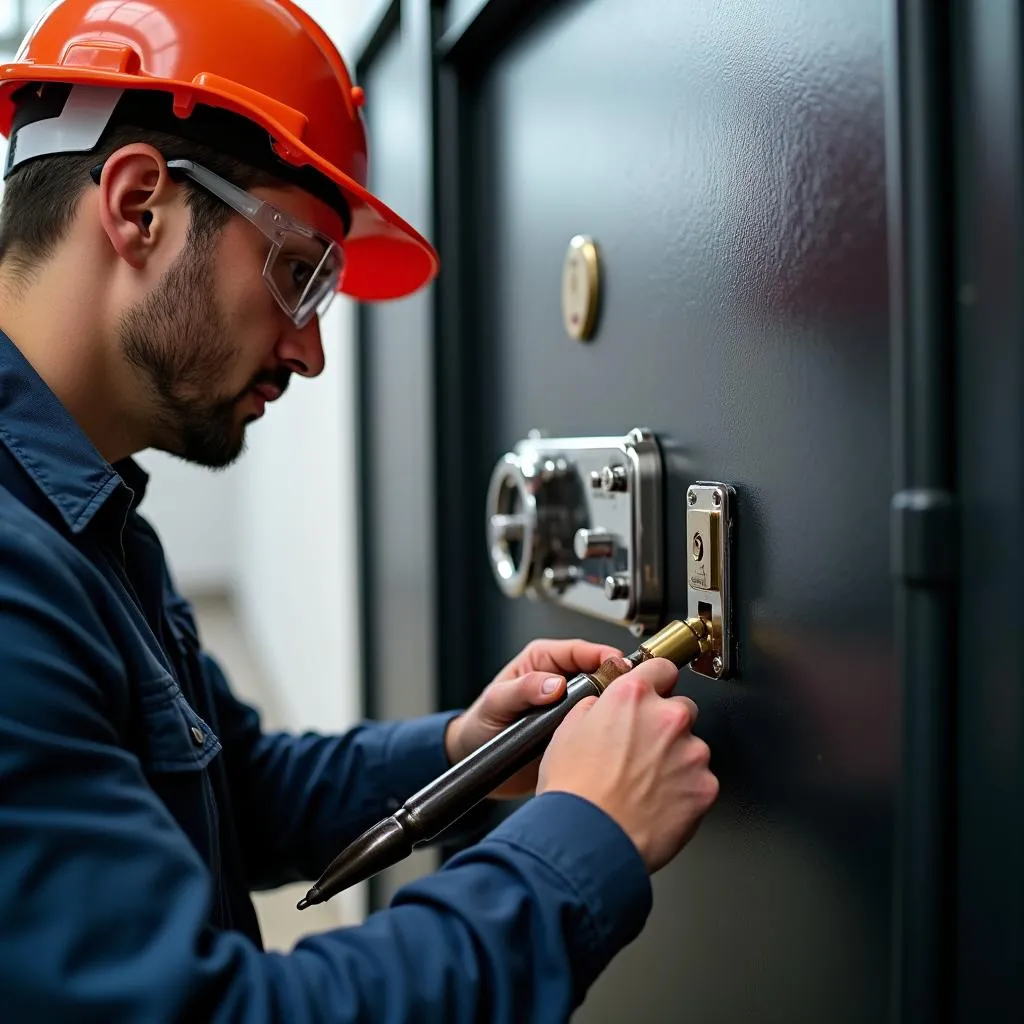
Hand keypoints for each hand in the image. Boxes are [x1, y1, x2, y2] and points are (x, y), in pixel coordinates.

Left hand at [444, 638, 623, 797]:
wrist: (475, 760)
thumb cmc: (482, 723)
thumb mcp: (497, 701)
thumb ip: (524, 689)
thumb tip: (555, 684)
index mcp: (542, 662)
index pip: (580, 650)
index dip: (602, 655)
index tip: (619, 665)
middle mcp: (559, 680)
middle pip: (598, 673)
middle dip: (614, 681)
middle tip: (627, 693)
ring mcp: (569, 706)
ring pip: (601, 700)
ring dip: (612, 706)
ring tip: (623, 715)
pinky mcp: (574, 728)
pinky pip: (596, 725)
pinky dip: (606, 729)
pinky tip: (611, 737)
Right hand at [536, 658, 718, 873]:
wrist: (588, 840)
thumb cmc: (573, 792)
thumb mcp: (566, 732)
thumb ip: (595, 708)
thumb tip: (603, 706)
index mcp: (633, 696)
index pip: (662, 667)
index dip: (656, 681)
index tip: (655, 690)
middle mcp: (668, 717)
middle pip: (681, 708)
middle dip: (666, 725)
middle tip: (641, 751)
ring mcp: (691, 752)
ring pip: (692, 747)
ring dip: (676, 759)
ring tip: (645, 784)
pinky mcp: (705, 786)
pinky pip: (700, 780)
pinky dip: (685, 790)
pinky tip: (658, 803)